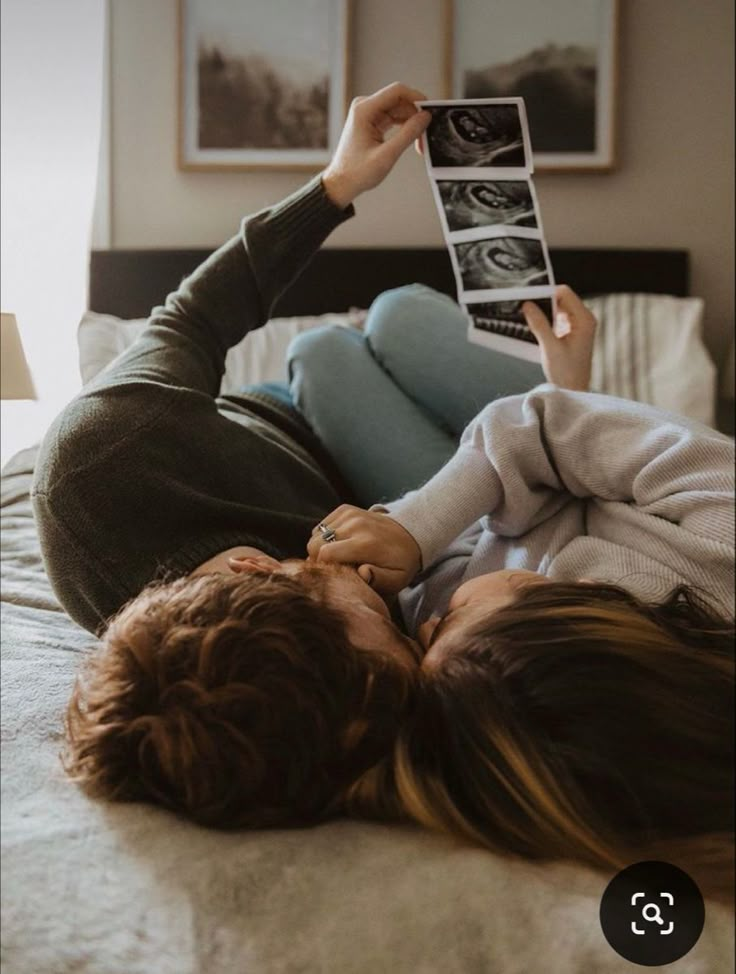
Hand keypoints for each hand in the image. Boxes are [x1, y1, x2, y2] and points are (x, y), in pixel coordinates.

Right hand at [307, 505, 421, 595]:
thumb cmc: (400, 562)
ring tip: (338, 556)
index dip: (324, 568)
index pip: (325, 554)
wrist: (410, 534)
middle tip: (334, 568)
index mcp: (365, 544)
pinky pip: (321, 525)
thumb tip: (362, 572)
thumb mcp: (397, 578)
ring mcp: (350, 514)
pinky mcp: (346, 509)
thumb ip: (379, 580)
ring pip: (315, 534)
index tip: (334, 575)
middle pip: (315, 543)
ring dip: (321, 547)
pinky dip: (324, 536)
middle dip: (318, 559)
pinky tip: (339, 544)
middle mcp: (355, 525)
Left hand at [322, 82, 430, 208]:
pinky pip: (393, 118)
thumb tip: (425, 117)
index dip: (416, 97)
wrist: (341, 183)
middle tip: (425, 134)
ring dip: (411, 122)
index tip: (430, 109)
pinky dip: (404, 127)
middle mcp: (365, 107)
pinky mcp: (371, 122)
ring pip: (398, 109)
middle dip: (415, 115)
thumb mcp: (386, 155)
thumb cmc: (357, 172)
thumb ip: (408, 134)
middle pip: (399, 100)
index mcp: (364, 110)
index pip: (397, 91)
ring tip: (418, 142)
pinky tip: (411, 139)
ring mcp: (368, 113)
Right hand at [523, 285, 596, 390]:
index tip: (528, 296)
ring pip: (557, 308)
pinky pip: (556, 318)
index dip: (546, 293)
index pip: (564, 293)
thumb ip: (539, 324)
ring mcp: (578, 325)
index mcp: (584, 320)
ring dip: (543, 312)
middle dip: (543, 302)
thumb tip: (527, 305)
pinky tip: (534, 326)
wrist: (573, 391)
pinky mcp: (571, 332)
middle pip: (561, 299)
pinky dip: (545, 320)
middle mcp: (584, 319)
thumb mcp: (550, 347)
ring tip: (528, 317)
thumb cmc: (567, 373)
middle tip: (524, 307)